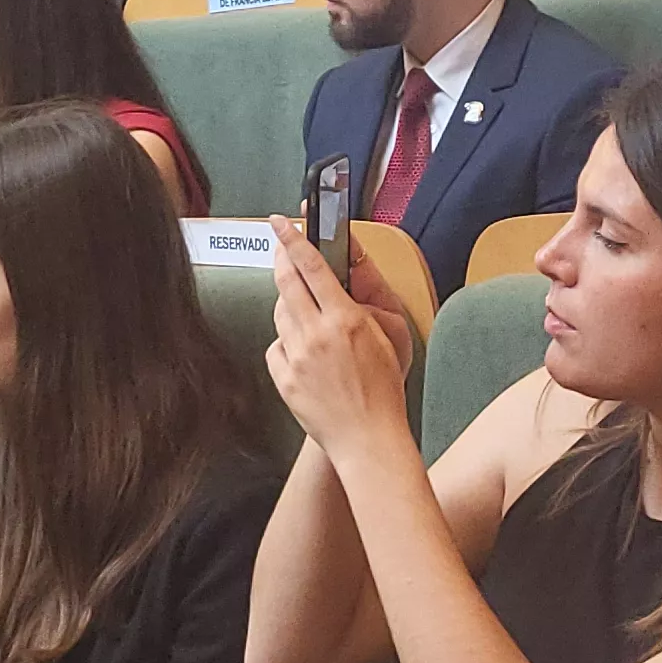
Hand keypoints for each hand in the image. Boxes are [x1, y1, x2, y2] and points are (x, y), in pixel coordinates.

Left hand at [262, 220, 417, 458]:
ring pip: (280, 314)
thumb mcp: (385, 339)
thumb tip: (331, 286)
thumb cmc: (383, 391)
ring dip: (289, 307)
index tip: (281, 223)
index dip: (293, 240)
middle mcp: (316, 335)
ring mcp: (296, 358)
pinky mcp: (283, 379)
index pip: (312, 268)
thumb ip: (356, 309)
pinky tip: (305, 357)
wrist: (367, 439)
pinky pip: (276, 347)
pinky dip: (287, 345)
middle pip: (286, 283)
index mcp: (346, 320)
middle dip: (280, 260)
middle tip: (280, 249)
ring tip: (310, 321)